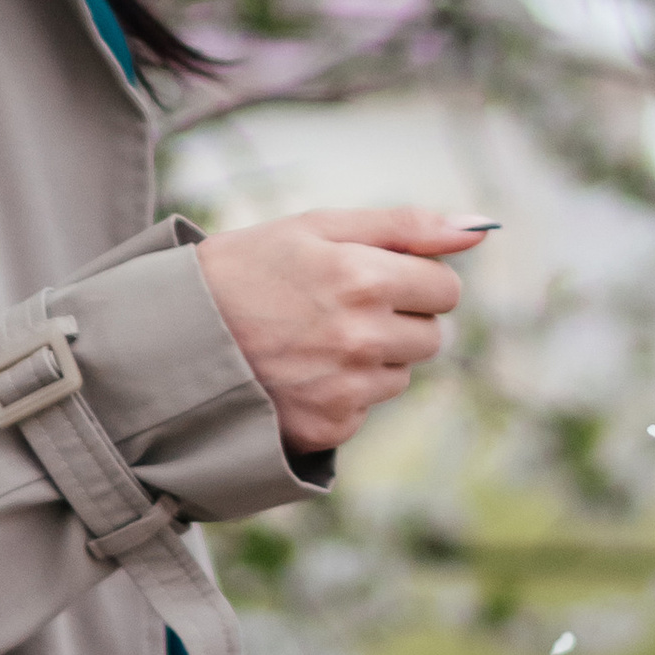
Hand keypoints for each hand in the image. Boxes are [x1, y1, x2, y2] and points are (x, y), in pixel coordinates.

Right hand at [195, 209, 490, 457]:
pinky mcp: (327, 429)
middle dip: (399, 317)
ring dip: (372, 357)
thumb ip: (404, 226)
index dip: (413, 278)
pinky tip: (299, 372)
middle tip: (340, 304)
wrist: (175, 334)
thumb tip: (479, 230)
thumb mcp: (319, 227)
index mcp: (364, 278)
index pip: (446, 288)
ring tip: (312, 338)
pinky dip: (342, 393)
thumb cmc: (248, 267)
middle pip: (431, 334)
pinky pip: (365, 409)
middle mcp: (361, 339)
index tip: (376, 274)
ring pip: (400, 373)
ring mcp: (345, 390)